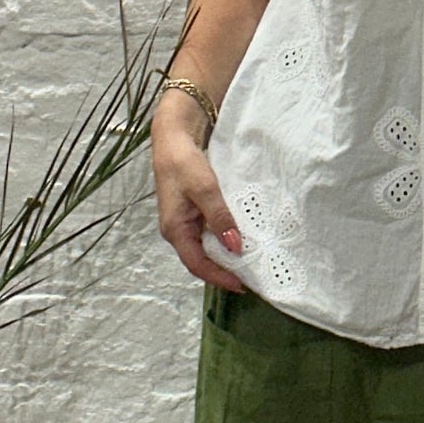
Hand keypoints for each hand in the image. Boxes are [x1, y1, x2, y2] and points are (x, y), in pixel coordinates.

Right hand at [151, 95, 245, 290]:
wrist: (173, 137)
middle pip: (201, 260)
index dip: (219, 277)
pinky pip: (207, 234)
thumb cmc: (184, 162)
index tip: (241, 285)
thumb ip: (220, 218)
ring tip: (249, 261)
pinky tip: (239, 239)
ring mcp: (183, 223)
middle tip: (250, 276)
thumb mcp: (205, 189)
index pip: (197, 264)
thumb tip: (235, 247)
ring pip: (204, 248)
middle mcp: (177, 231)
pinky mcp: (190, 213)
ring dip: (224, 256)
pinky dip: (222, 240)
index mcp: (175, 229)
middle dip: (224, 270)